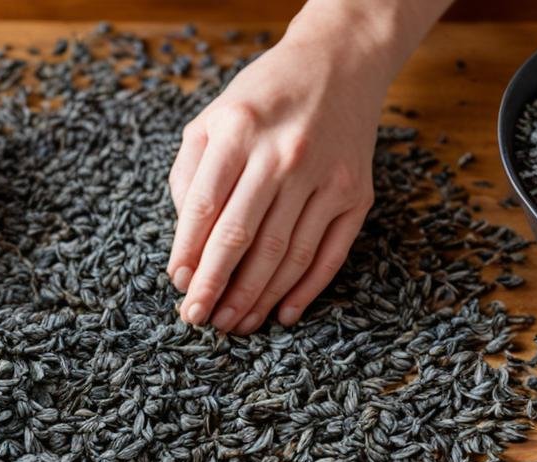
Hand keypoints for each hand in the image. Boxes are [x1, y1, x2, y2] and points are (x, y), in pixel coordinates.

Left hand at [167, 1, 428, 333]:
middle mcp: (284, 154)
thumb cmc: (263, 98)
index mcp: (239, 130)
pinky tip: (283, 314)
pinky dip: (306, 290)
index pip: (206, 207)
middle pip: (244, 236)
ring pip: (286, 253)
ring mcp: (326, 176)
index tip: (179, 287)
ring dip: (256, 297)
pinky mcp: (357, 194)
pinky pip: (329, 254)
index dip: (189, 253)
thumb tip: (187, 244)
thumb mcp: (212, 117)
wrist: (339, 63)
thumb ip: (190, 175)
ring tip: (234, 324)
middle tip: (200, 319)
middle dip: (217, 286)